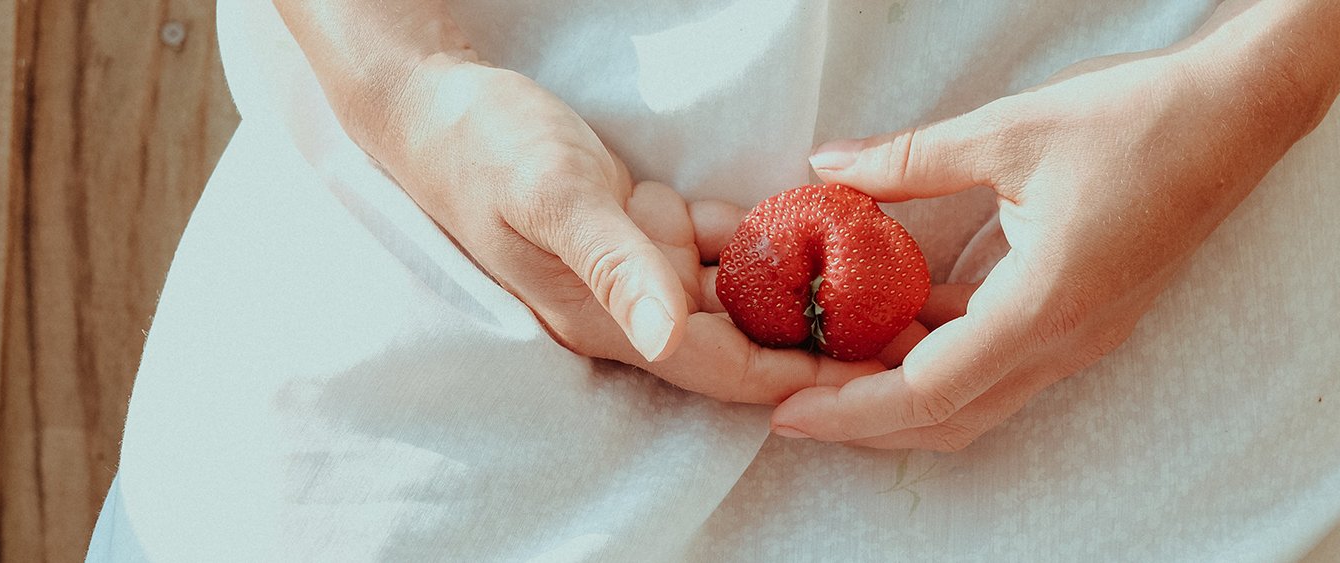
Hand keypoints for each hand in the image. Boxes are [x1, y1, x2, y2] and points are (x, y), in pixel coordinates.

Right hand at [273, 0, 888, 402]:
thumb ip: (614, 266)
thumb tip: (667, 337)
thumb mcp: (552, 198)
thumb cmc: (482, 150)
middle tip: (906, 322)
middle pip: (747, 339)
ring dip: (809, 286)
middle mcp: (634, 303)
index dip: (800, 375)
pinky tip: (829, 219)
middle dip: (821, 339)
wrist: (433, 103)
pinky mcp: (645, 222)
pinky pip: (727, 239)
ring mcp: (641, 263)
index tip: (875, 373)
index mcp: (610, 316)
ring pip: (744, 289)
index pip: (725, 366)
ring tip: (887, 277)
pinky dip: (774, 231)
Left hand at [767, 1, 1339, 448]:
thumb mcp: (1007, 132)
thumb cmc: (1137, 120)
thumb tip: (827, 167)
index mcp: (1044, 307)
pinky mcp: (1086, 317)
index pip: (928, 391)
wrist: (1238, 114)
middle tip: (791, 398)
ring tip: (829, 362)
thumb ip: (908, 160)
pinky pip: (1001, 362)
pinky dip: (942, 356)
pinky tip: (894, 318)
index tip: (786, 412)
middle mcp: (1065, 341)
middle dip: (864, 419)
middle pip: (948, 417)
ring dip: (902, 391)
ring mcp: (1082, 336)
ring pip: (976, 397)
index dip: (850, 410)